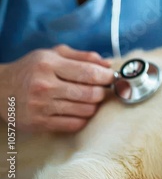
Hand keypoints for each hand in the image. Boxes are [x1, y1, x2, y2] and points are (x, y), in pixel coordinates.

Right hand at [0, 45, 114, 132]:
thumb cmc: (32, 69)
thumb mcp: (53, 54)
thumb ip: (82, 56)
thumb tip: (107, 64)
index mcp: (49, 65)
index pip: (89, 73)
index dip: (107, 77)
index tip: (112, 77)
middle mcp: (45, 86)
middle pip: (90, 94)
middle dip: (102, 92)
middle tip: (101, 89)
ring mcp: (42, 106)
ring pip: (85, 110)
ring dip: (94, 106)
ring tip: (88, 99)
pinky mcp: (40, 123)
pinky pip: (75, 124)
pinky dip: (83, 118)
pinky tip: (78, 110)